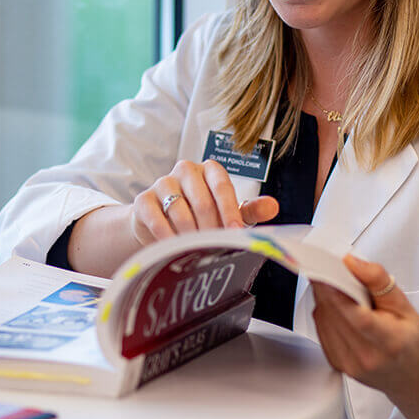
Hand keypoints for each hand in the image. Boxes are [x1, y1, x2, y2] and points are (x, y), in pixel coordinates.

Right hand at [127, 159, 278, 245]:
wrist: (159, 220)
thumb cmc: (199, 214)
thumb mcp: (227, 212)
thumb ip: (250, 210)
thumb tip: (273, 207)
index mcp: (209, 169)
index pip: (222, 186)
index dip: (230, 211)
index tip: (236, 233)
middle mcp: (185, 170)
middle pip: (202, 201)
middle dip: (211, 228)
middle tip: (215, 247)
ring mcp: (163, 183)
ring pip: (179, 211)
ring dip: (190, 235)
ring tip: (196, 249)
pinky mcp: (144, 199)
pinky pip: (157, 219)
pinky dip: (168, 236)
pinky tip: (175, 247)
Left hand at [311, 255, 418, 418]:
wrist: (413, 377)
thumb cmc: (411, 341)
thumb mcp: (405, 306)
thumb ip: (378, 281)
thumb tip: (351, 262)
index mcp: (389, 342)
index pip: (357, 317)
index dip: (338, 292)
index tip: (326, 271)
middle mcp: (365, 357)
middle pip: (335, 314)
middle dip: (327, 286)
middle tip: (330, 267)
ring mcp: (348, 364)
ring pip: (323, 318)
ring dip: (325, 298)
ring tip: (341, 290)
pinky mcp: (336, 363)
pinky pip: (320, 329)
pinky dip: (325, 312)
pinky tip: (338, 308)